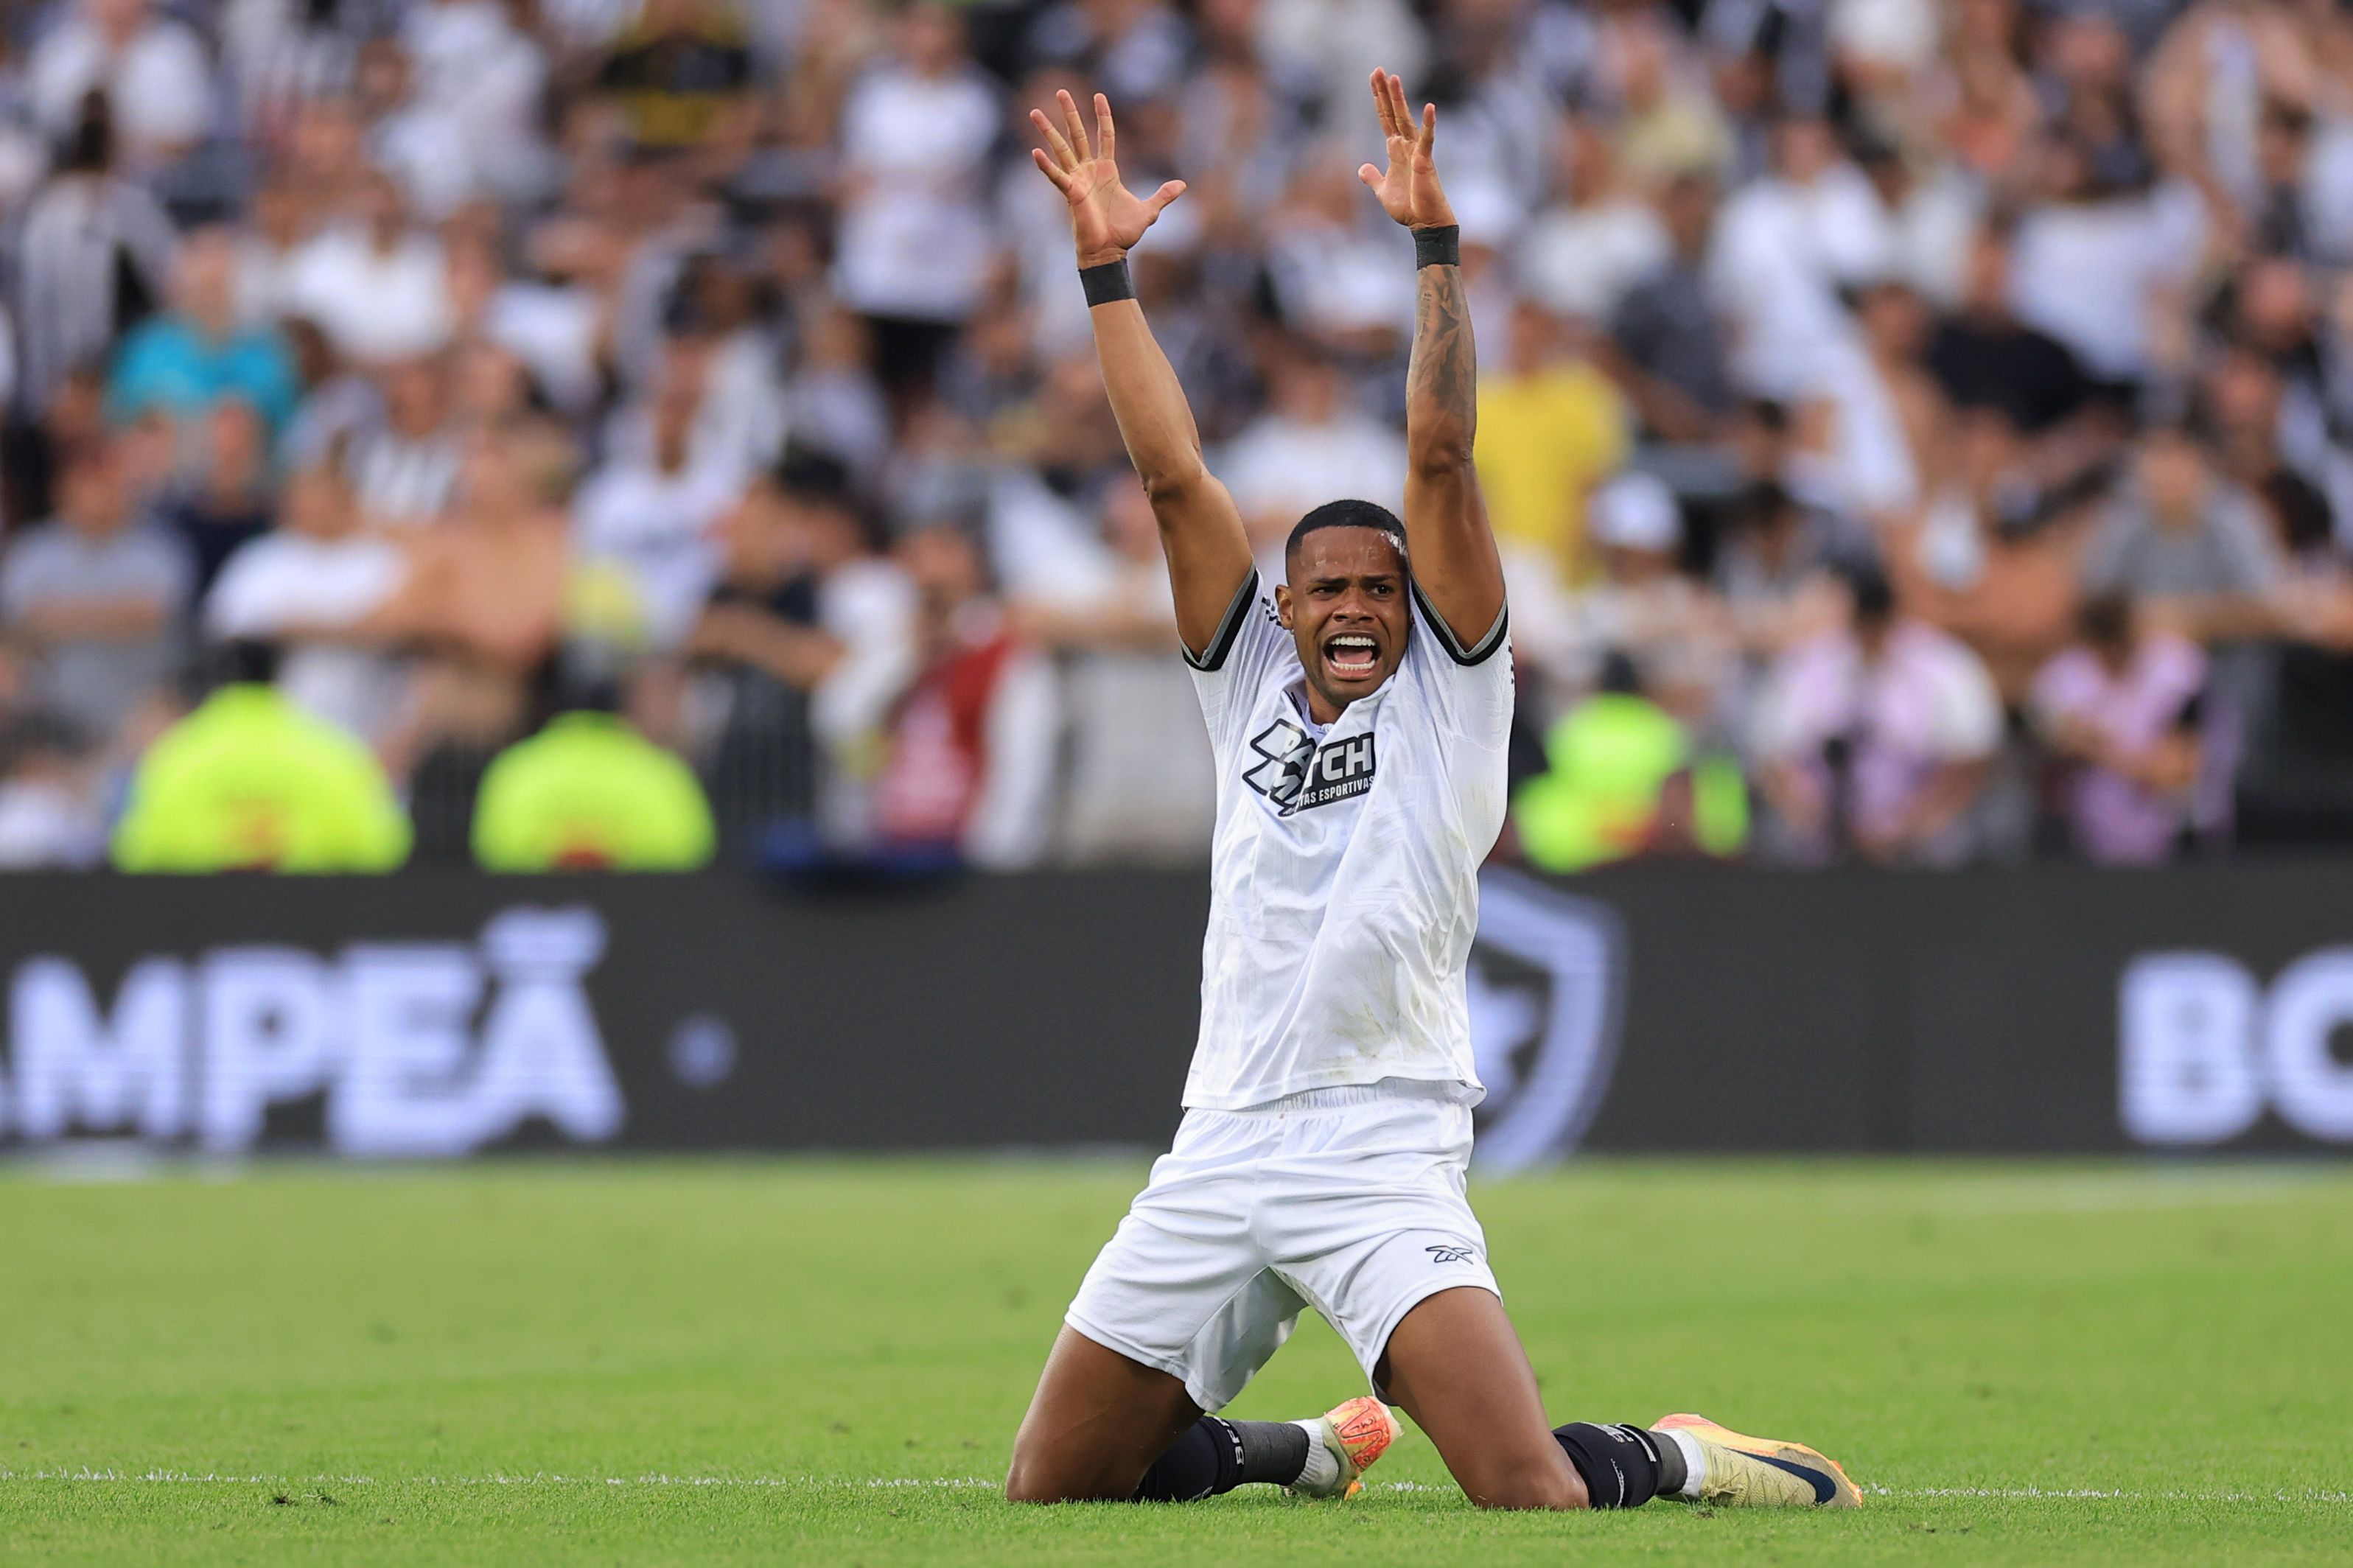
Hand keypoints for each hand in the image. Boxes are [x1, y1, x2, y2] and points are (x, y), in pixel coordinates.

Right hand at [1029, 89, 1185, 267]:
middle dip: (1070, 113)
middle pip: (1078, 134)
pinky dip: (1046, 166)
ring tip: (1035, 112)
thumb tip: (1182, 185)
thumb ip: (1163, 195)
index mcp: (1107, 170)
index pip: (1105, 135)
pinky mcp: (1071, 194)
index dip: (1103, 115)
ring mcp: (1077, 180)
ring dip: (1048, 131)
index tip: (1099, 95)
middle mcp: (1089, 171)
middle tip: (1060, 91)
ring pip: (1062, 149)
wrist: (1109, 252)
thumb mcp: (1149, 211)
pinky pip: (1056, 177)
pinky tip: (1035, 152)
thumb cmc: (1124, 233)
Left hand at [1357, 70, 1454, 229]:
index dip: (1378, 99)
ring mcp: (1416, 151)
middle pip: (1393, 113)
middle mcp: (1406, 146)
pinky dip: (1429, 124)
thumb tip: (1362, 168)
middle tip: (1379, 70)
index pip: (1385, 118)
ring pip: (1406, 120)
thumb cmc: (1408, 207)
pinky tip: (1429, 108)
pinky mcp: (1425, 161)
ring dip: (1400, 100)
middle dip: (1385, 92)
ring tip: (1394, 78)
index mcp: (1395, 150)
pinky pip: (1427, 139)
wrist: (1424, 223)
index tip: (1373, 79)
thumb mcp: (1382, 191)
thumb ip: (1373, 177)